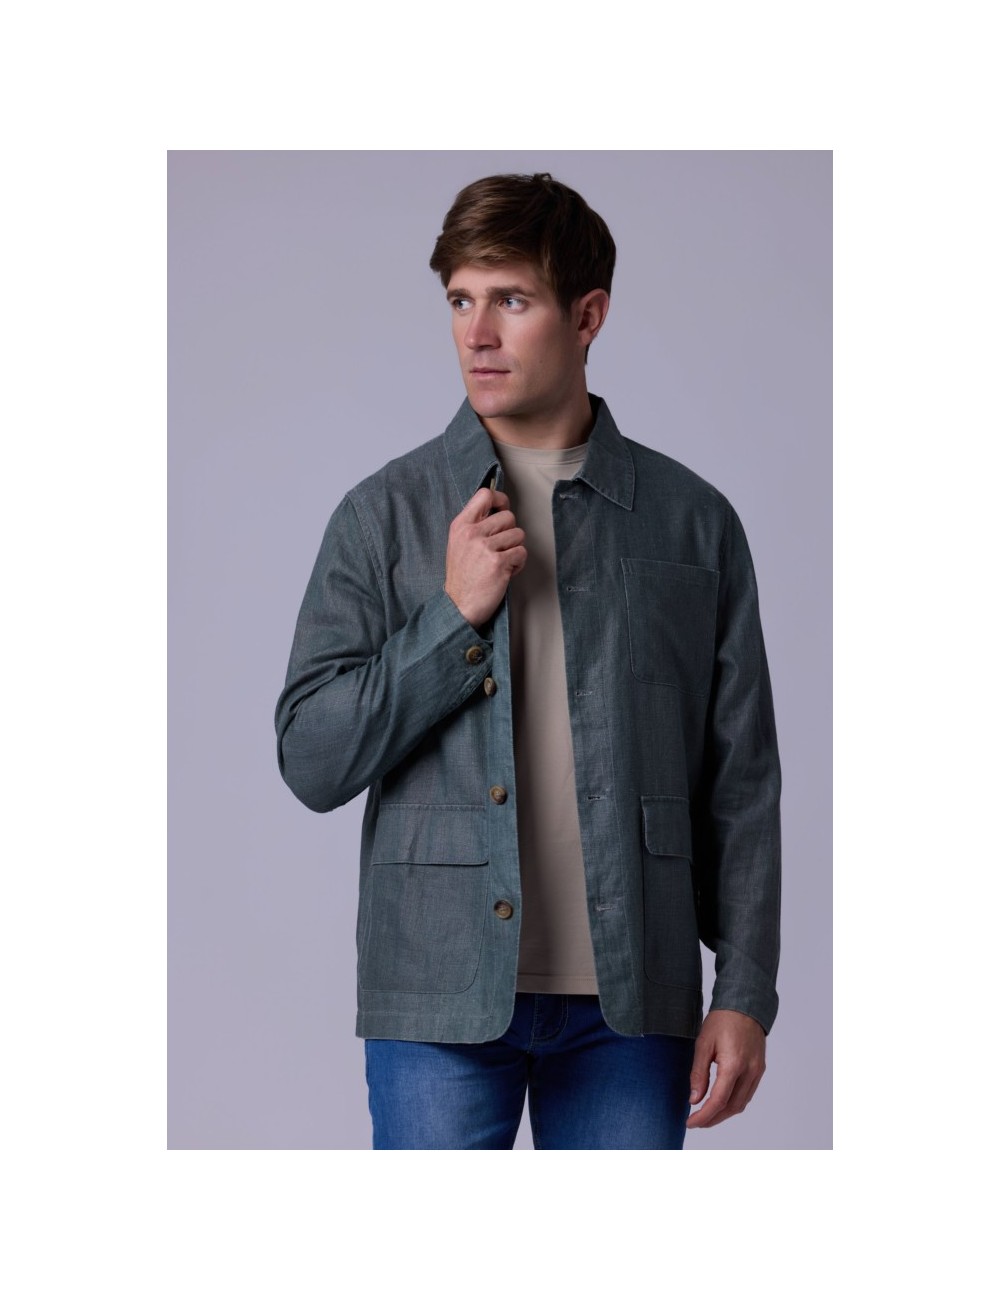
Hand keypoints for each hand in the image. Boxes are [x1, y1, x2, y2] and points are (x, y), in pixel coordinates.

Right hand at [444, 488, 526, 628]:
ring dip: (515, 550)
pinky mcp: (498, 562)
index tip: (502, 509)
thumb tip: (497, 509)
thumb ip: (475, 526)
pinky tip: (506, 572)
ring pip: (518, 535)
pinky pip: (521, 553)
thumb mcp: (458, 544)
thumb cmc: (462, 577)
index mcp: (461, 525)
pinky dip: (518, 564)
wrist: (458, 606)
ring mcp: (485, 547)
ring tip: (502, 562)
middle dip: (510, 533)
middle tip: (501, 549)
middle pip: (508, 516)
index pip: (485, 495)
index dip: (500, 499)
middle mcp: (472, 533)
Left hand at [686, 1009, 765, 1128]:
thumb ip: (698, 1073)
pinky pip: (748, 1094)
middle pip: (731, 1107)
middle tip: (696, 1122)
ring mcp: (757, 1071)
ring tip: (707, 1115)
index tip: (690, 1122)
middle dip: (713, 1119)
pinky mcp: (759, 1069)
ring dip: (724, 1113)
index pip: (718, 1100)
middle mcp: (749, 1071)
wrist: (745, 1005)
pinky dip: (734, 1103)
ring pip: (741, 1103)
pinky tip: (722, 1102)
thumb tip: (694, 1099)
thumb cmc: (722, 1021)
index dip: (704, 1116)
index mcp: (734, 1064)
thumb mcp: (703, 1044)